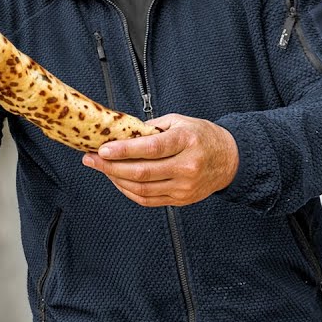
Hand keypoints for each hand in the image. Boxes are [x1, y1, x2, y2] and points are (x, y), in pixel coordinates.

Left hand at [81, 113, 238, 206]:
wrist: (230, 160)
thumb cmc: (202, 137)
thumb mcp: (180, 121)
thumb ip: (152, 127)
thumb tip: (122, 133)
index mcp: (186, 142)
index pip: (151, 148)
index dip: (124, 150)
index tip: (102, 149)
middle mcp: (187, 166)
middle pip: (142, 172)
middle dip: (110, 166)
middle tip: (90, 159)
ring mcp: (184, 187)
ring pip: (141, 189)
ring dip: (115, 179)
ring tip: (101, 168)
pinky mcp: (181, 200)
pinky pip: (148, 200)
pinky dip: (128, 191)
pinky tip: (117, 179)